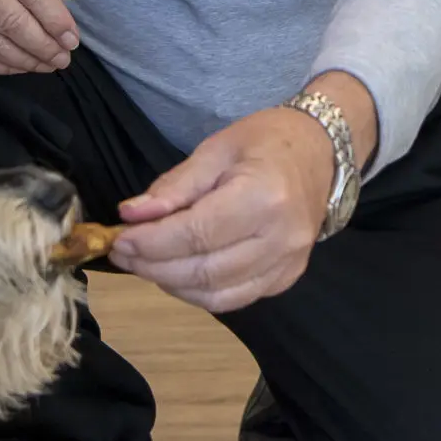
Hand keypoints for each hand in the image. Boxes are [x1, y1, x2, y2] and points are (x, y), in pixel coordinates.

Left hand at [108, 106, 335, 312]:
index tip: (119, 237)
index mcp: (264, 196)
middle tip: (123, 253)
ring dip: (171, 283)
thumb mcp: (216, 149)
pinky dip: (198, 292)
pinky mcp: (286, 278)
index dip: (151, 242)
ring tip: (145, 263)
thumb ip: (175, 187)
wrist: (321, 152)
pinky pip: (234, 299)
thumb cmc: (267, 142)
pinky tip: (178, 272)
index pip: (196, 234)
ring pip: (216, 294)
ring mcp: (287, 264)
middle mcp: (280, 238)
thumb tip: (130, 215)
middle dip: (153, 266)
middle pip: (204, 270)